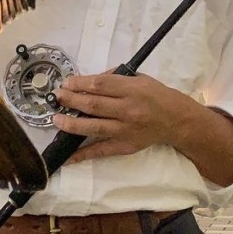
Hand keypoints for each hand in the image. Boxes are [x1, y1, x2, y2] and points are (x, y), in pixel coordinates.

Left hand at [53, 72, 190, 162]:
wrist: (176, 121)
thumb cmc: (156, 95)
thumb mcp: (139, 78)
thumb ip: (115, 77)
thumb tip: (88, 81)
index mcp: (132, 89)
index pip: (100, 85)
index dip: (80, 83)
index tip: (66, 83)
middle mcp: (127, 110)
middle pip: (93, 104)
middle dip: (71, 100)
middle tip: (57, 97)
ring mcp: (125, 130)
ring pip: (93, 127)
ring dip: (71, 123)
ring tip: (56, 119)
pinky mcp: (124, 146)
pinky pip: (100, 150)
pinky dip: (82, 154)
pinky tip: (67, 156)